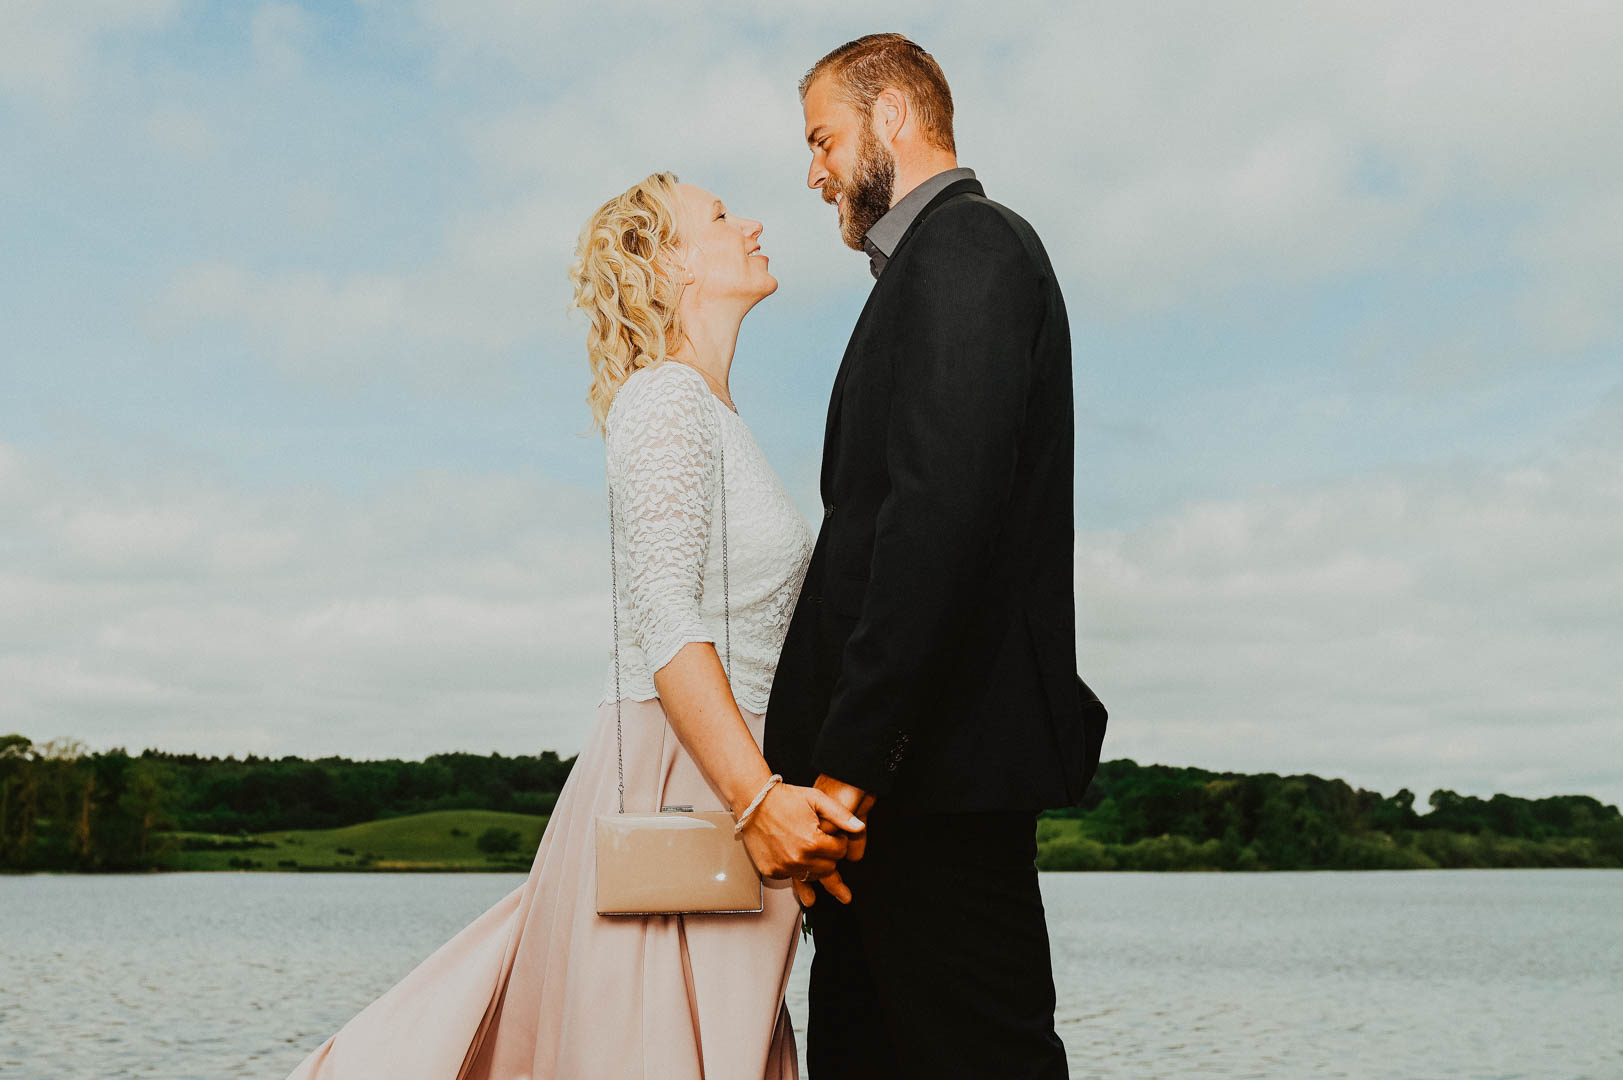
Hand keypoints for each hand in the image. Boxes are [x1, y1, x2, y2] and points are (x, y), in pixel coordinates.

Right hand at [738, 782, 863, 894]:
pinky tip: (793, 853)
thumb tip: (860, 828)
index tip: (831, 833)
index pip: (840, 852)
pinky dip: (796, 868)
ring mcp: (783, 867)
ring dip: (814, 865)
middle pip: (828, 868)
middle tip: (820, 840)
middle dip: (829, 855)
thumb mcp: (817, 799)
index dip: (838, 841)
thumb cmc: (785, 798)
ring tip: (808, 848)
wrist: (754, 801)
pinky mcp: (771, 871)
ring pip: (812, 876)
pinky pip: (792, 877)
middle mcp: (798, 859)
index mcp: (812, 842)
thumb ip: (841, 815)